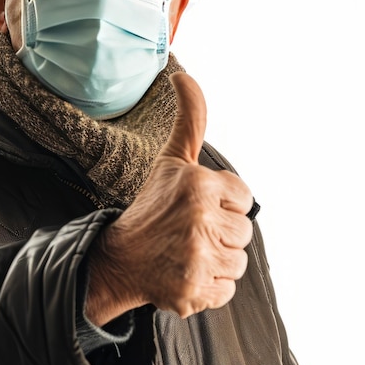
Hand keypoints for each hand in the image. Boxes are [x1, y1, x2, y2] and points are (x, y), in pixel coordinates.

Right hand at [86, 72, 253, 324]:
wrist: (119, 258)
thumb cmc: (153, 206)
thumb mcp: (173, 160)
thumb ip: (191, 118)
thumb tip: (183, 74)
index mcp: (199, 184)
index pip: (244, 198)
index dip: (222, 203)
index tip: (195, 207)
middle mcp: (200, 219)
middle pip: (244, 232)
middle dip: (221, 233)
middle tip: (187, 231)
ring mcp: (197, 257)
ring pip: (238, 261)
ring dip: (217, 260)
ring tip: (186, 252)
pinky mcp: (195, 290)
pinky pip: (227, 288)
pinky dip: (209, 285)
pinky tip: (184, 272)